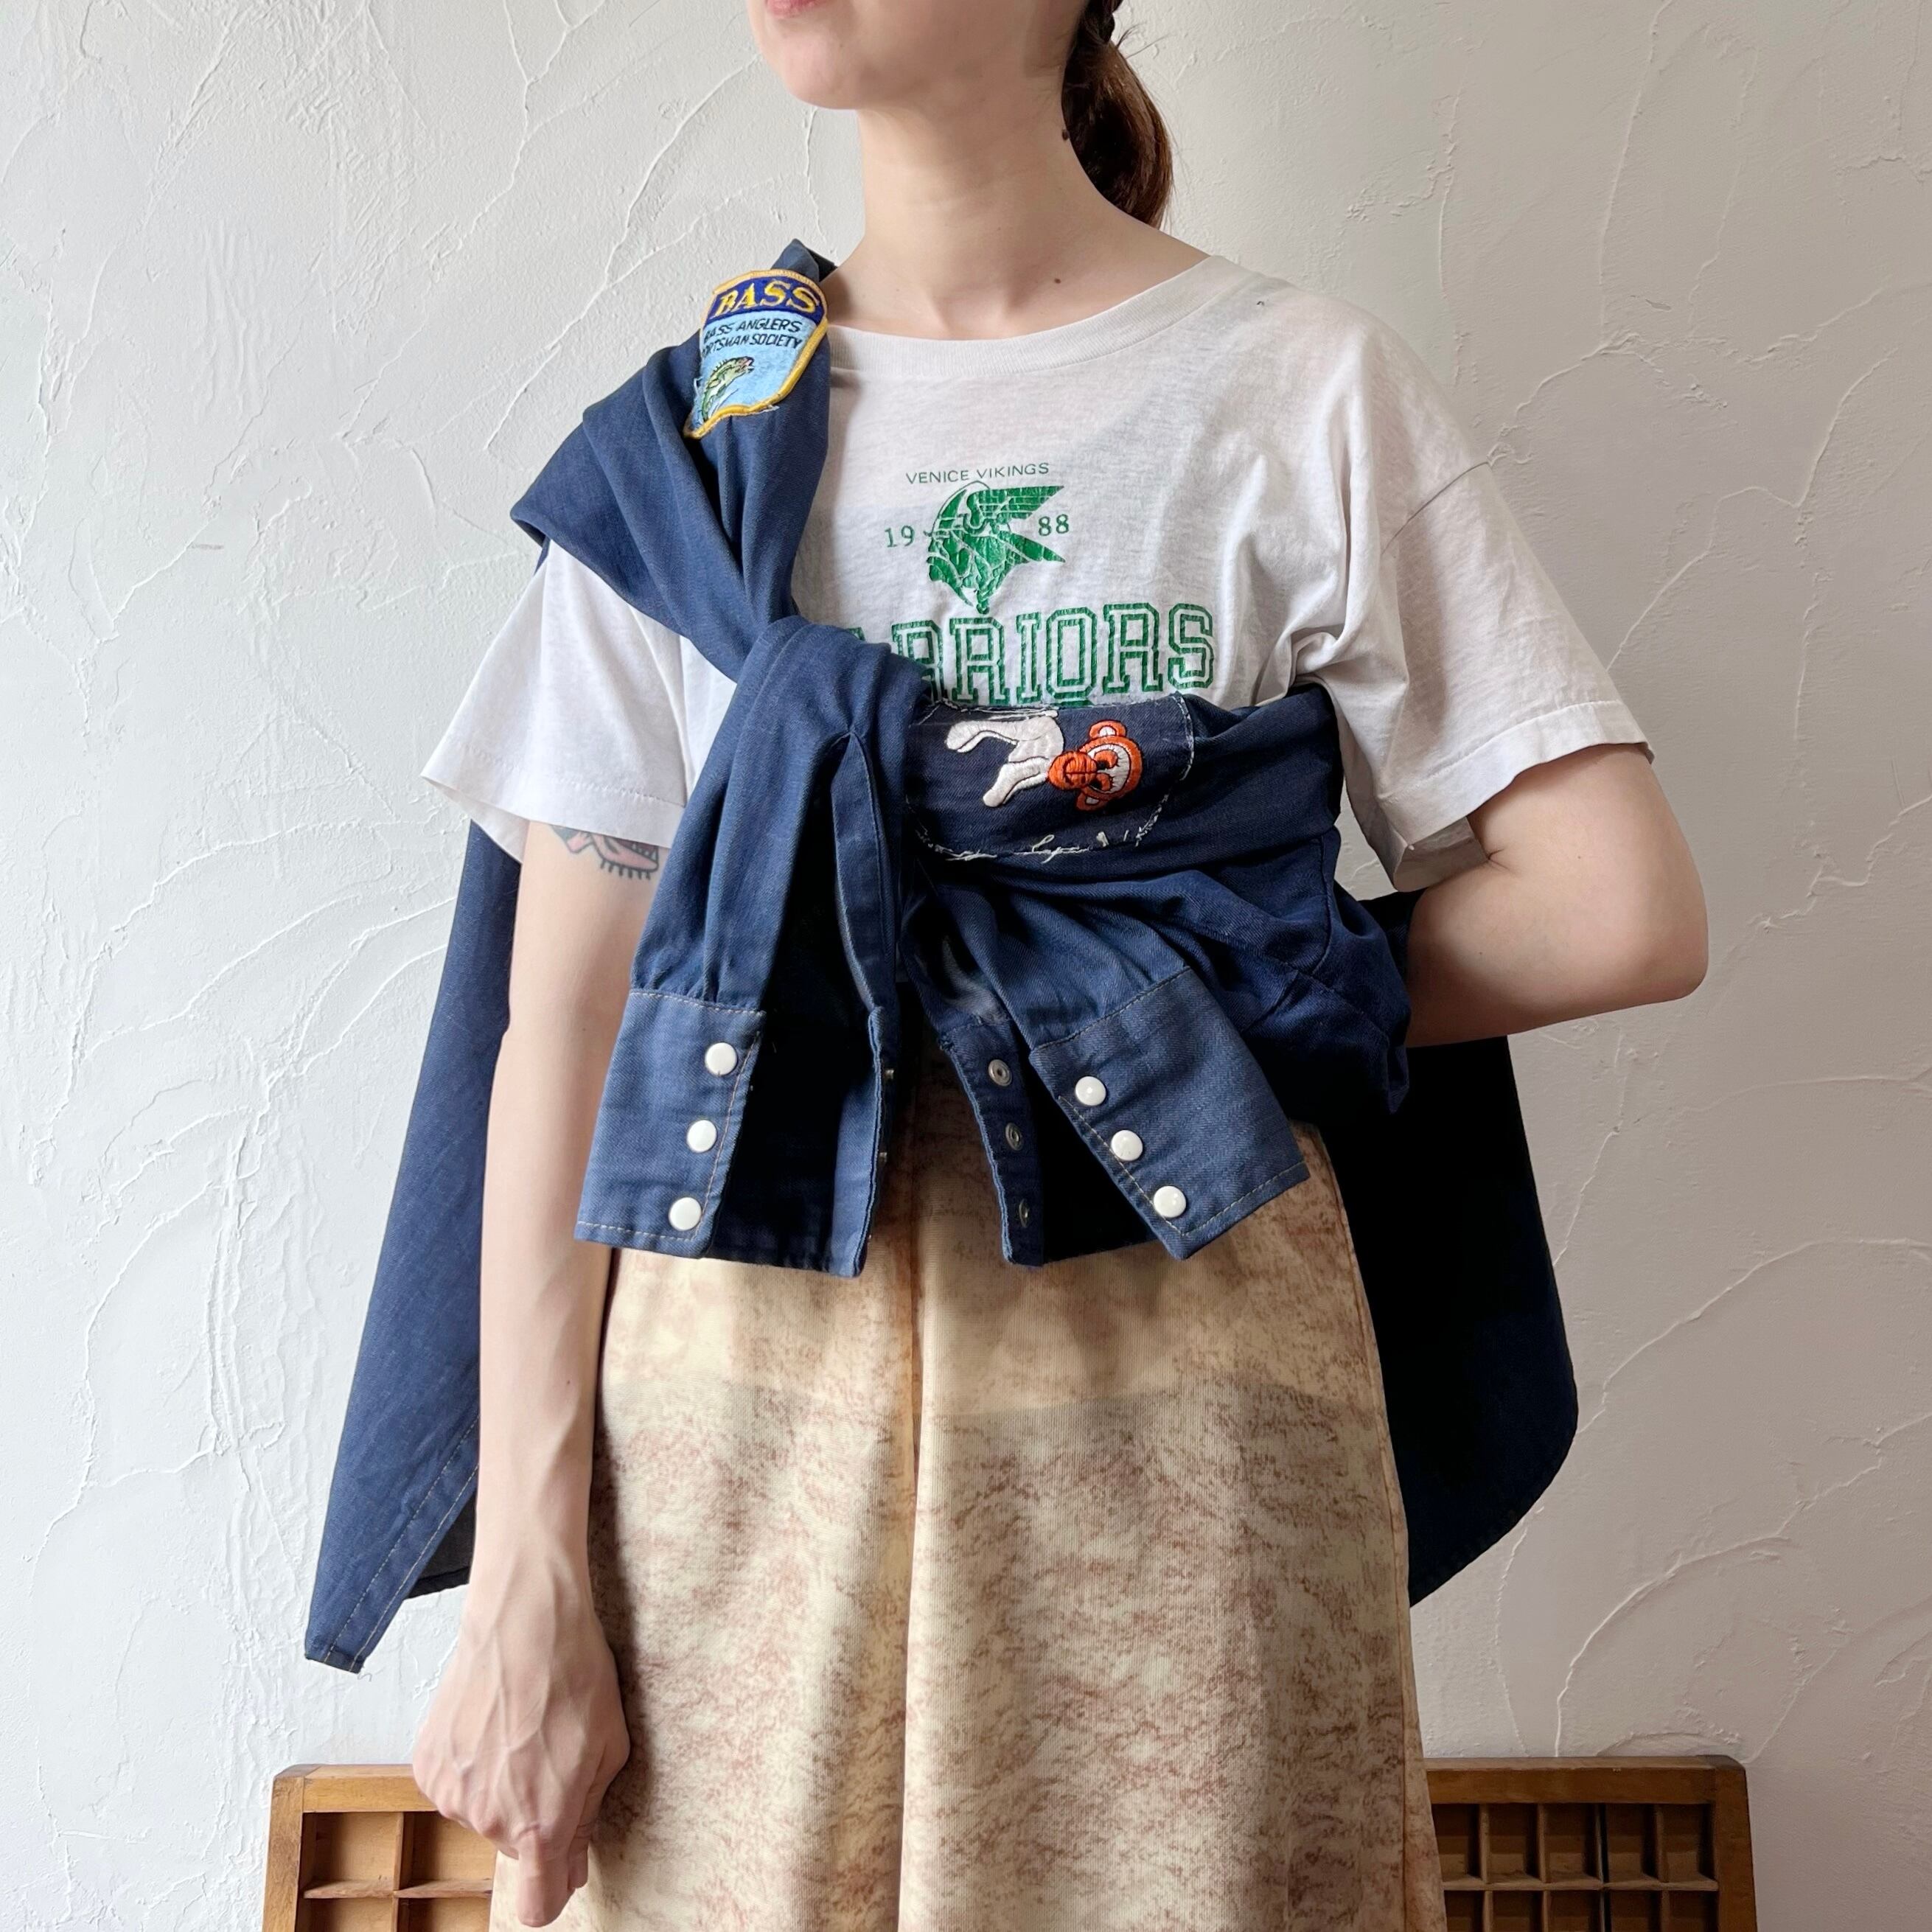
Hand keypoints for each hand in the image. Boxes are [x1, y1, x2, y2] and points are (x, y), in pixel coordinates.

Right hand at [412, 1552, 630, 1926]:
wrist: (524, 1616)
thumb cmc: (576, 1674)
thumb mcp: (609, 1749)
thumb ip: (588, 1818)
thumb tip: (572, 1866)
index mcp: (541, 1823)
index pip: (538, 1906)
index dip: (553, 1891)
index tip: (562, 1870)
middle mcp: (489, 1818)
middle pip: (518, 1848)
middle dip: (538, 1818)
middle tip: (555, 1758)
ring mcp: (452, 1792)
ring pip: (486, 1814)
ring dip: (504, 1789)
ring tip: (522, 1731)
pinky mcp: (428, 1763)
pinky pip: (457, 1786)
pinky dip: (473, 1766)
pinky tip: (492, 1723)